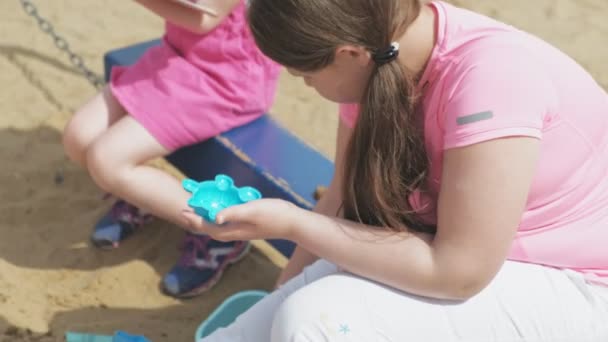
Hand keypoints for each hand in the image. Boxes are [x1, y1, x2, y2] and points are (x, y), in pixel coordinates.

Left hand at [181, 199, 302, 241]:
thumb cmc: (275, 214)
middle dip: (198, 223)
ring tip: (200, 212)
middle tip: (187, 212)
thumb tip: (215, 217)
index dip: (195, 221)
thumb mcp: (252, 210)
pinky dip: (221, 218)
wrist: (294, 223)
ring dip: (208, 221)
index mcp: (236, 229)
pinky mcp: (251, 226)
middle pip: (212, 230)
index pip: (209, 227)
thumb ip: (233, 213)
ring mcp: (245, 230)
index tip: (183, 213)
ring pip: (220, 228)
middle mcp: (238, 232)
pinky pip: (230, 223)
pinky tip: (223, 209)